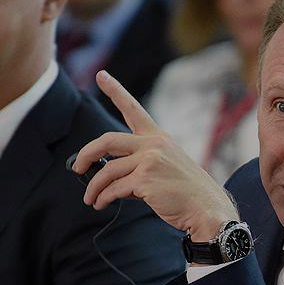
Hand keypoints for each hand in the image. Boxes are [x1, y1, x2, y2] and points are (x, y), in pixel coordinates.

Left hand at [72, 71, 238, 240]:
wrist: (207, 209)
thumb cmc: (187, 192)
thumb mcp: (167, 166)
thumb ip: (141, 163)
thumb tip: (109, 174)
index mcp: (159, 137)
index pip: (133, 109)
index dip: (115, 90)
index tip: (101, 76)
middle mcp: (154, 144)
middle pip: (107, 141)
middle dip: (86, 155)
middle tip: (77, 168)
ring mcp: (149, 160)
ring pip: (107, 170)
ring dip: (94, 187)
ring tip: (90, 199)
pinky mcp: (145, 180)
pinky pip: (114, 188)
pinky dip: (103, 198)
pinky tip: (101, 204)